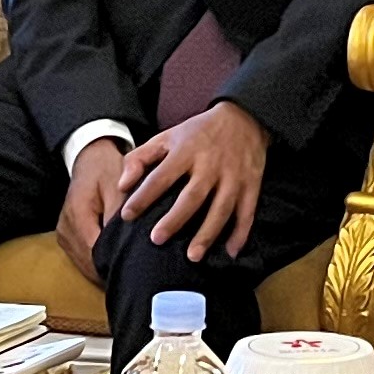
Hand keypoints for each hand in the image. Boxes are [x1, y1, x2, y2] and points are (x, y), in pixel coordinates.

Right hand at [59, 140, 124, 275]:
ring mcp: (63, 234)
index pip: (94, 252)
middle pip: (87, 262)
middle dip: (109, 270)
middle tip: (136, 276)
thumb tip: (128, 244)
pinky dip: (96, 262)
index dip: (113, 264)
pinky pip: (81, 257)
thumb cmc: (107, 171)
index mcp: (77, 215)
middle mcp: (65, 228)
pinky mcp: (66, 237)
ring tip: (127, 271)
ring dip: (103, 269)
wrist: (90, 160)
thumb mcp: (119, 187)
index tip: (134, 271)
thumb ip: (122, 214)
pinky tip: (113, 263)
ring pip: (84, 263)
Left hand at [113, 103, 267, 263]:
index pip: (161, 176)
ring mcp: (234, 176)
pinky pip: (247, 212)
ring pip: (221, 208)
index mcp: (187, 151)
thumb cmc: (198, 132)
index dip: (143, 196)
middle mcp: (211, 164)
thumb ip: (141, 158)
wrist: (244, 118)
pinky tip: (230, 252)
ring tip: (192, 256)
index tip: (127, 215)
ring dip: (208, 233)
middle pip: (193, 195)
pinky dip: (240, 233)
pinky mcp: (251, 185)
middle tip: (157, 239)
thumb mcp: (168, 136)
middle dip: (176, 219)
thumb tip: (122, 184)